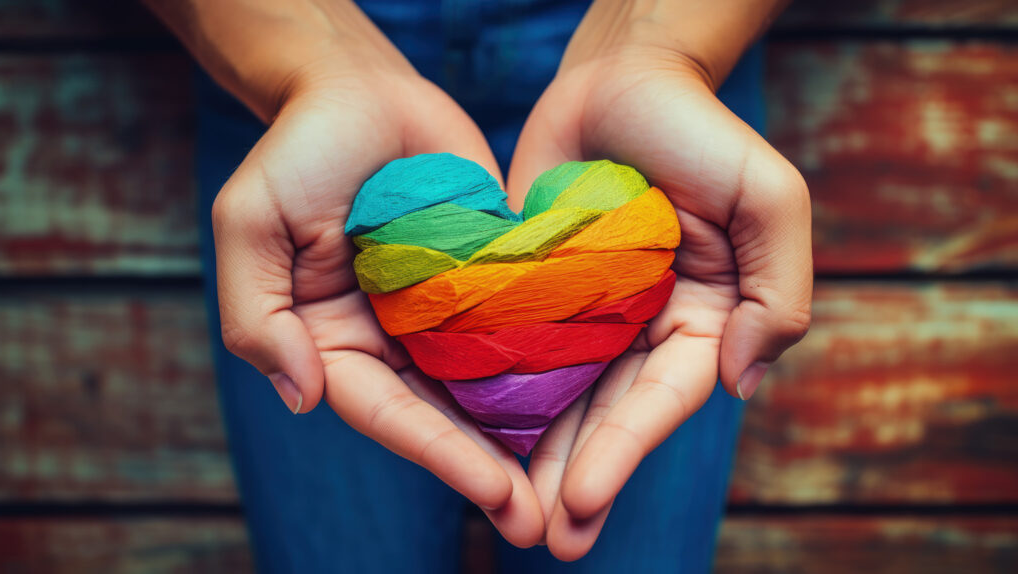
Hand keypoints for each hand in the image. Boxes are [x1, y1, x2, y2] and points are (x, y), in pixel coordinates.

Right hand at [173, 1, 543, 546]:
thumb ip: (260, 314)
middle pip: (446, 418)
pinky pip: (524, 326)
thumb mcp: (251, 225)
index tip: (497, 494)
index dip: (442, 455)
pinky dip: (555, 366)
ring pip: (492, 386)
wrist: (362, 89)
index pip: (389, 413)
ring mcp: (446, 314)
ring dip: (532, 438)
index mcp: (335, 343)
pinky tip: (598, 401)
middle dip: (493, 472)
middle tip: (543, 524)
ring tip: (579, 484)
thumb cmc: (298, 151)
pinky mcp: (490, 281)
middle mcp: (395, 341)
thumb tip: (300, 396)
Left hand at [507, 3, 811, 558]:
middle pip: (605, 415)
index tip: (580, 499)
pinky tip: (466, 438)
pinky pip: (510, 348)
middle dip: (575, 479)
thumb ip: (779, 291)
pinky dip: (492, 394)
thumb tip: (742, 383)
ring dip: (531, 458)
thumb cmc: (698, 129)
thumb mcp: (768, 196)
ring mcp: (582, 314)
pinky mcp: (533, 292)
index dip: (622, 452)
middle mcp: (639, 328)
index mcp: (700, 319)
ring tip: (503, 515)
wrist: (619, 77)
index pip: (660, 400)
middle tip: (540, 540)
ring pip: (555, 396)